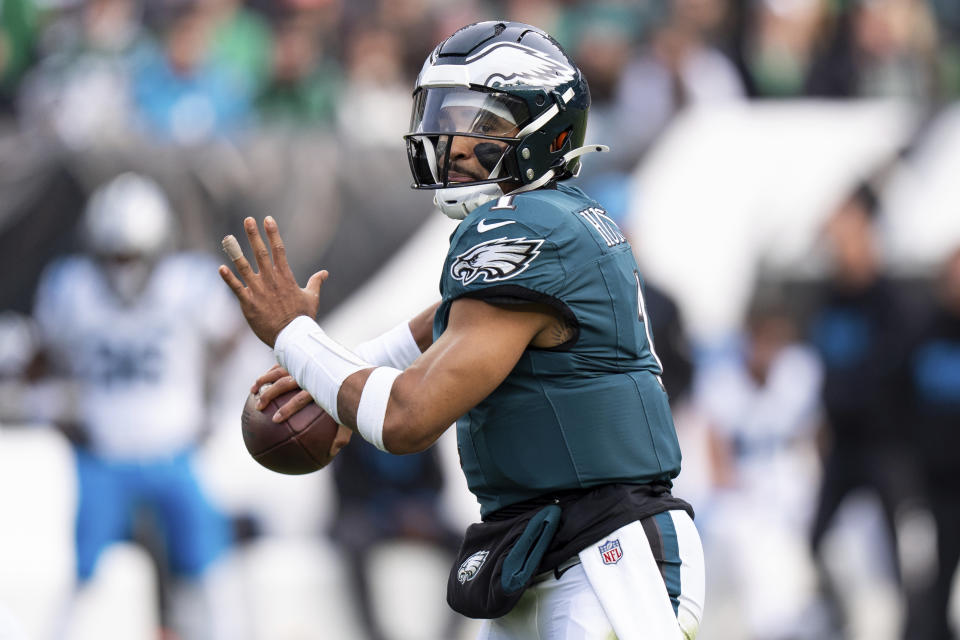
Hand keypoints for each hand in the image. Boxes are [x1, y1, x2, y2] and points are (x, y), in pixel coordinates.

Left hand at [219, 216, 327, 346]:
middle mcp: (271, 281)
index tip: (267, 219)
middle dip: (254, 235)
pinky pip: (236, 288)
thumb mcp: (312, 298)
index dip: (273, 233)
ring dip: (236, 252)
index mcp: (286, 277)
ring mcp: (259, 291)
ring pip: (245, 267)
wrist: (292, 338)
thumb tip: (324, 273)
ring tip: (228, 238)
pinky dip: (228, 278)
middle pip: (261, 253)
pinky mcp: (249, 304)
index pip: (279, 250)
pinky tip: (221, 267)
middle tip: (248, 220)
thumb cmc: (303, 318)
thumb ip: (316, 283)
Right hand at [250, 363, 352, 458]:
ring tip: (253, 392)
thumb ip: (342, 433)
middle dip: (271, 394)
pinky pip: (280, 365)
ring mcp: (303, 366)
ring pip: (279, 371)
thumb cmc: (347, 397)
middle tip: (260, 407)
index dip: (288, 408)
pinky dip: (268, 374)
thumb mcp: (347, 415)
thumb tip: (333, 452)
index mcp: (319, 388)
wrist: (350, 371)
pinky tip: (259, 383)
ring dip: (264, 380)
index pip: (301, 398)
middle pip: (286, 383)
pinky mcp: (299, 360)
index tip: (276, 419)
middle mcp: (310, 375)